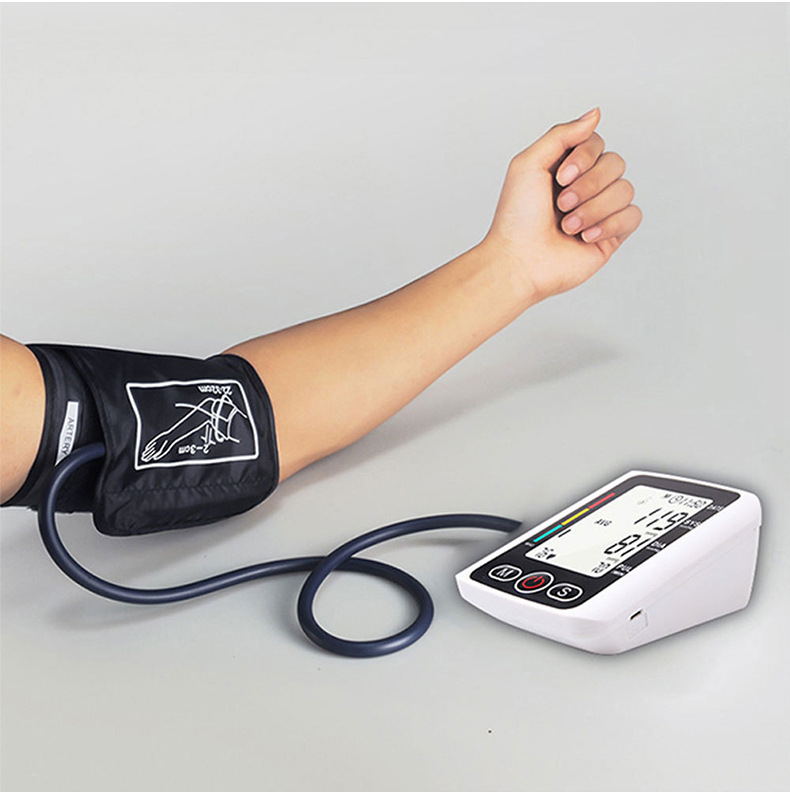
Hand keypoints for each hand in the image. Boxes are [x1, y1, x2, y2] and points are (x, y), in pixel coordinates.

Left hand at [481, 108, 641, 302]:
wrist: (518, 261)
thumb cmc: (516, 217)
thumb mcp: (529, 163)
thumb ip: (562, 134)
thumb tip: (595, 113)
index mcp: (566, 168)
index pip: (597, 142)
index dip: (584, 157)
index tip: (560, 178)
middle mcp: (585, 187)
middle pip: (616, 163)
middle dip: (588, 185)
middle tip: (561, 204)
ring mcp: (600, 211)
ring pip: (625, 190)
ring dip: (593, 208)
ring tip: (568, 227)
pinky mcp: (610, 236)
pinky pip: (632, 216)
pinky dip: (609, 224)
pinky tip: (584, 237)